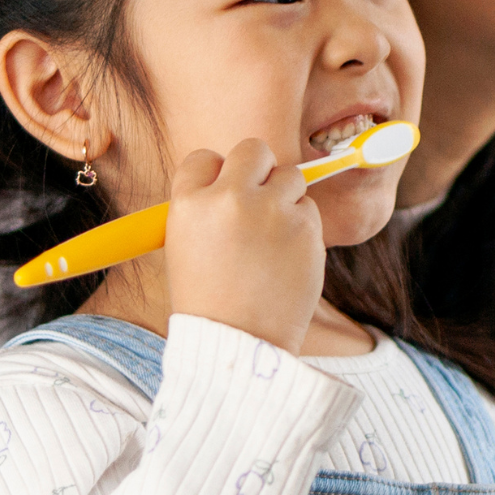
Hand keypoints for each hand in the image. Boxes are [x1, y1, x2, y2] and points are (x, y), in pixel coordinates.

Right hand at [153, 139, 327, 351]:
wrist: (239, 345)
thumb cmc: (210, 303)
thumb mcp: (185, 250)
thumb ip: (208, 209)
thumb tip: (238, 180)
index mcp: (189, 205)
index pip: (205, 158)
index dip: (217, 174)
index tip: (224, 194)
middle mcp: (228, 199)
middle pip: (253, 150)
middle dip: (259, 170)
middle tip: (259, 202)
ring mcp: (270, 211)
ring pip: (290, 177)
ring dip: (285, 200)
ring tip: (271, 242)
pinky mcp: (305, 226)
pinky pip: (309, 208)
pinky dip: (302, 228)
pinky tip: (286, 259)